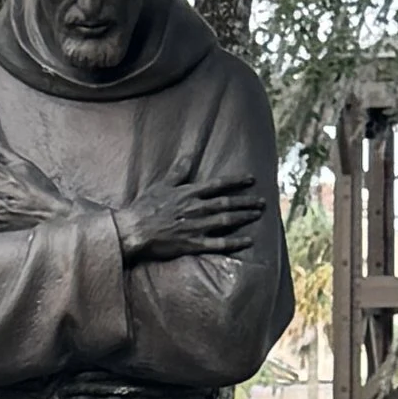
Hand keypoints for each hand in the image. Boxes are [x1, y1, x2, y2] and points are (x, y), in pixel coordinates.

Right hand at [113, 165, 264, 264]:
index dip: (236, 181)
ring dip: (244, 217)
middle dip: (246, 201)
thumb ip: (178, 171)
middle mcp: (197, 208)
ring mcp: (197, 227)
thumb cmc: (145, 207)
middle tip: (263, 201)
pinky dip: (234, 242)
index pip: (218, 185)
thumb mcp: (162, 185)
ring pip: (227, 221)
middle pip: (227, 203)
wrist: (134, 230)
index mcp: (189, 193)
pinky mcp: (193, 244)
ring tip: (258, 215)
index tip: (251, 179)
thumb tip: (189, 154)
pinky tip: (248, 241)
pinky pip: (219, 244)